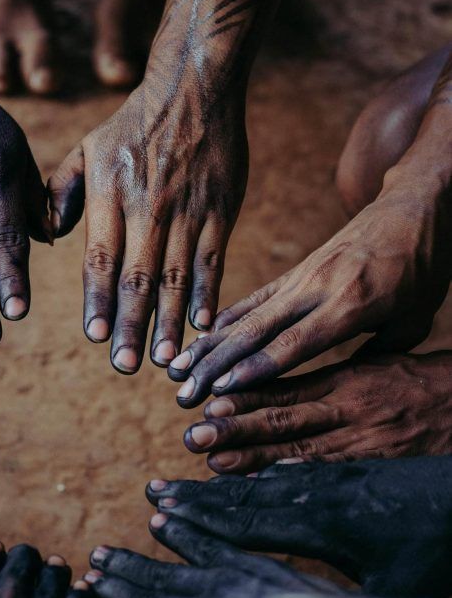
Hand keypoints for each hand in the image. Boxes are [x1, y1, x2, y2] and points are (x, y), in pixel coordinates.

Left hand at [47, 85, 246, 372]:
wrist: (195, 87)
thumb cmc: (133, 121)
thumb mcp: (88, 147)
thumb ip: (62, 191)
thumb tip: (46, 234)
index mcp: (111, 196)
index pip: (101, 258)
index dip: (98, 299)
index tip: (94, 337)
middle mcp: (148, 208)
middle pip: (138, 277)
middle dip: (132, 326)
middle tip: (126, 366)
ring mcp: (188, 210)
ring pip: (177, 276)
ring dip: (170, 321)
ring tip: (166, 359)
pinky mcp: (221, 210)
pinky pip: (213, 259)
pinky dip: (207, 293)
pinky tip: (203, 324)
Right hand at [145, 457, 451, 597]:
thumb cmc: (439, 549)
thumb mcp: (397, 586)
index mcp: (322, 525)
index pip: (247, 523)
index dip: (201, 520)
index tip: (161, 512)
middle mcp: (318, 494)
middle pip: (246, 493)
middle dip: (197, 494)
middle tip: (154, 487)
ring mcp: (333, 477)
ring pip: (267, 476)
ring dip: (226, 477)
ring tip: (188, 476)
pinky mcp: (350, 470)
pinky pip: (295, 467)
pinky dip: (266, 470)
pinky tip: (255, 471)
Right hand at [169, 174, 450, 405]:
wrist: (413, 206)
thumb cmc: (422, 265)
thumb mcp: (415, 316)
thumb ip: (378, 353)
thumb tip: (347, 386)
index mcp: (352, 302)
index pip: (295, 342)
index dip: (257, 367)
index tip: (222, 387)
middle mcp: (317, 287)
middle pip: (257, 332)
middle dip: (216, 364)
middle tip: (184, 391)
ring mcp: (301, 277)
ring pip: (246, 316)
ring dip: (208, 346)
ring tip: (175, 369)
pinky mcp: (294, 272)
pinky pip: (253, 300)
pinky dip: (224, 322)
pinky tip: (197, 339)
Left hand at [183, 353, 451, 471]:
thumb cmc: (417, 382)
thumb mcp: (372, 365)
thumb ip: (323, 377)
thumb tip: (268, 386)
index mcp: (344, 380)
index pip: (284, 389)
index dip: (244, 398)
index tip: (208, 404)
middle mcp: (349, 410)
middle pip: (283, 420)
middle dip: (236, 430)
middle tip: (194, 437)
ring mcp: (364, 442)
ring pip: (300, 450)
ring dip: (255, 458)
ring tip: (215, 464)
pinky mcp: (379, 466)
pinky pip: (331, 475)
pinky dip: (296, 480)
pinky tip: (266, 487)